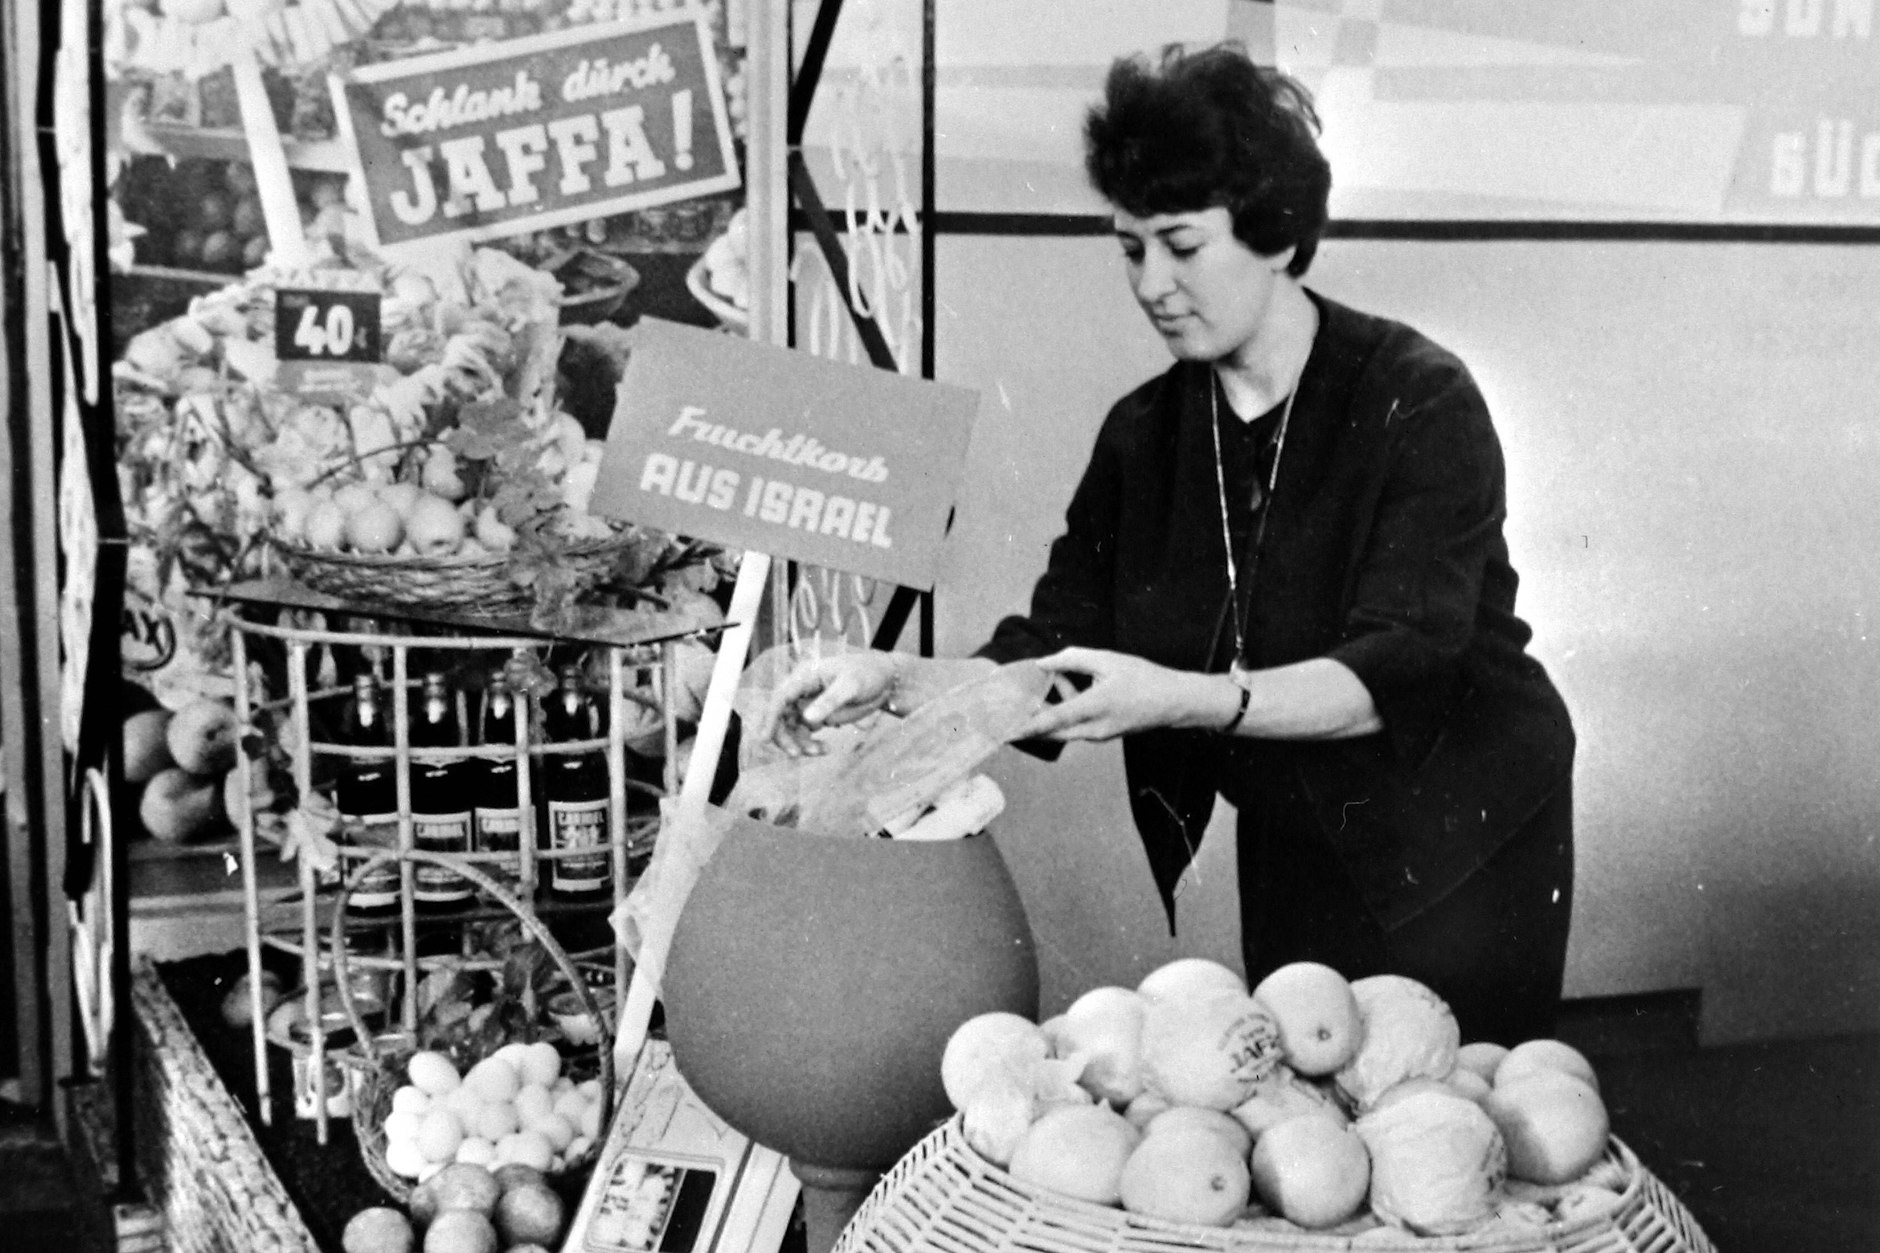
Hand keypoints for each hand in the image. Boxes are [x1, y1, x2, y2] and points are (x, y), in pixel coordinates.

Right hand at [757, 650, 899, 755]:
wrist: (885, 679)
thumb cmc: (868, 674)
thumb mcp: (851, 685)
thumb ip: (830, 701)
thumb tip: (808, 719)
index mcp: (806, 676)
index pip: (780, 697)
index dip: (770, 717)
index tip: (764, 739)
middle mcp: (802, 690)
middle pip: (780, 716)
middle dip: (785, 736)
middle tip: (796, 754)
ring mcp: (808, 704)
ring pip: (791, 728)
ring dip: (799, 743)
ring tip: (821, 751)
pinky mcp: (817, 715)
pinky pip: (804, 734)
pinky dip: (810, 745)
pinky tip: (826, 749)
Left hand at [1019, 647, 1218, 741]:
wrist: (1175, 702)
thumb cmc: (1144, 678)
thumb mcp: (1108, 660)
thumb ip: (1072, 659)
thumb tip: (1044, 663)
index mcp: (1094, 708)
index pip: (1050, 721)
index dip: (1025, 726)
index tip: (1004, 731)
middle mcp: (1093, 728)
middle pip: (1051, 730)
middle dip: (1029, 720)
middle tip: (1009, 708)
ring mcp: (1099, 735)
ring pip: (1063, 727)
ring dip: (1050, 708)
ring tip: (1047, 679)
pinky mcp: (1103, 734)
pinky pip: (1076, 725)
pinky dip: (1066, 708)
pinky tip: (1067, 684)